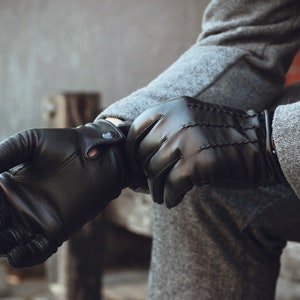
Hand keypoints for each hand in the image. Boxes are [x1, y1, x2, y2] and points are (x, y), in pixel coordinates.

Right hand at [0, 119, 129, 266]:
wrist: (99, 155)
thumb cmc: (66, 144)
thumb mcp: (29, 143)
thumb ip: (4, 154)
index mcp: (8, 187)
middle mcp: (19, 206)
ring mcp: (37, 219)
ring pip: (9, 243)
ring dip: (2, 244)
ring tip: (7, 235)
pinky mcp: (57, 230)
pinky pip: (36, 251)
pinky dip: (24, 256)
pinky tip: (18, 250)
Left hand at [127, 96, 286, 207]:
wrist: (259, 144)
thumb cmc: (221, 135)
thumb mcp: (191, 120)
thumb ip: (166, 128)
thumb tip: (135, 151)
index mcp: (173, 107)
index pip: (137, 127)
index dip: (131, 149)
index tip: (134, 163)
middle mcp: (177, 120)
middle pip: (143, 153)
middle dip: (145, 173)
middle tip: (151, 185)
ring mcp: (186, 141)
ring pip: (155, 171)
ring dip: (156, 188)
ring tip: (161, 196)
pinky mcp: (197, 163)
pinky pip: (172, 185)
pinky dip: (170, 196)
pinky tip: (174, 200)